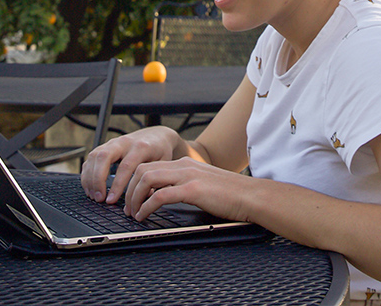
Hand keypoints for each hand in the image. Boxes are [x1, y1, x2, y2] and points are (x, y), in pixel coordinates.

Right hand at [79, 126, 181, 203]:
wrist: (157, 136)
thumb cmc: (161, 152)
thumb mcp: (162, 166)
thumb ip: (154, 182)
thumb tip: (142, 200)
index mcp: (141, 147)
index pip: (125, 166)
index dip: (116, 185)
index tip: (111, 200)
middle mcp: (124, 143)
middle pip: (104, 157)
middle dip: (97, 180)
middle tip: (99, 198)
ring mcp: (113, 143)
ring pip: (94, 156)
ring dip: (90, 178)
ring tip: (93, 196)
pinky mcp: (105, 146)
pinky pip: (91, 158)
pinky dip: (87, 173)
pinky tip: (90, 187)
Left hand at [121, 157, 251, 222]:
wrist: (252, 196)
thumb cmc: (232, 196)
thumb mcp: (204, 186)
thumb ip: (186, 186)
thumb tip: (167, 198)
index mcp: (186, 164)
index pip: (150, 166)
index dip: (135, 182)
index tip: (132, 198)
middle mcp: (184, 166)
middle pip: (143, 169)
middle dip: (130, 189)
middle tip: (128, 208)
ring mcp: (188, 176)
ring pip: (147, 179)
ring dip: (135, 197)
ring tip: (134, 213)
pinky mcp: (193, 189)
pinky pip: (159, 195)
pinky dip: (147, 206)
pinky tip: (145, 216)